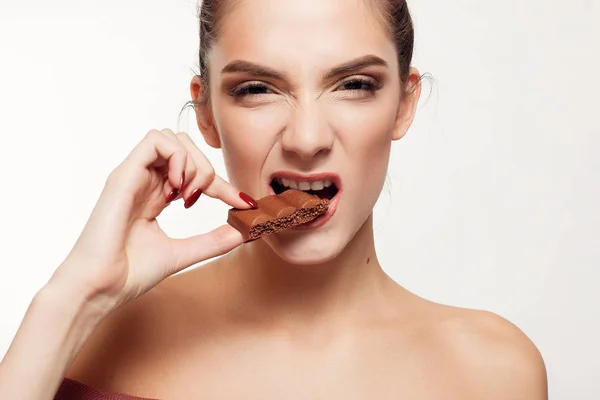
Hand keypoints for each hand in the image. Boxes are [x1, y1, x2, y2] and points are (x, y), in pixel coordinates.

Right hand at [50, 129, 254, 308]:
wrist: (101, 287)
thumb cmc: (130, 272)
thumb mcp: (182, 253)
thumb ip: (212, 241)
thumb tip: (243, 232)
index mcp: (155, 196)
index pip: (193, 174)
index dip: (222, 184)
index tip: (242, 203)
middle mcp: (144, 181)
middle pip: (183, 147)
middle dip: (206, 168)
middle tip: (203, 199)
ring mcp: (133, 175)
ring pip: (170, 138)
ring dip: (191, 162)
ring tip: (188, 194)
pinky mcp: (124, 175)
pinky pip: (154, 141)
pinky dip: (175, 157)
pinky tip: (176, 188)